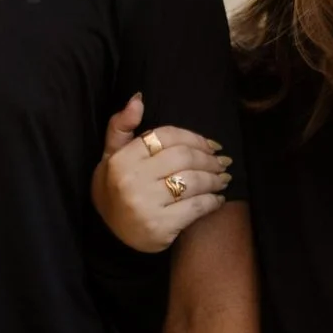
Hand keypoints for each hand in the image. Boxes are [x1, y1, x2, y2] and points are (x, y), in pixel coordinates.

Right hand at [93, 94, 233, 256]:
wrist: (108, 233)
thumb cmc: (114, 188)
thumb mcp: (110, 155)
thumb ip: (121, 126)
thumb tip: (138, 98)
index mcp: (122, 159)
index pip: (166, 136)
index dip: (193, 137)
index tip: (211, 145)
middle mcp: (132, 180)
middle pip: (184, 157)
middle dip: (209, 158)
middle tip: (222, 162)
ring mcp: (146, 205)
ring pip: (194, 181)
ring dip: (215, 179)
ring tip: (223, 178)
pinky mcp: (160, 227)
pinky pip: (196, 207)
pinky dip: (213, 201)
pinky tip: (218, 199)